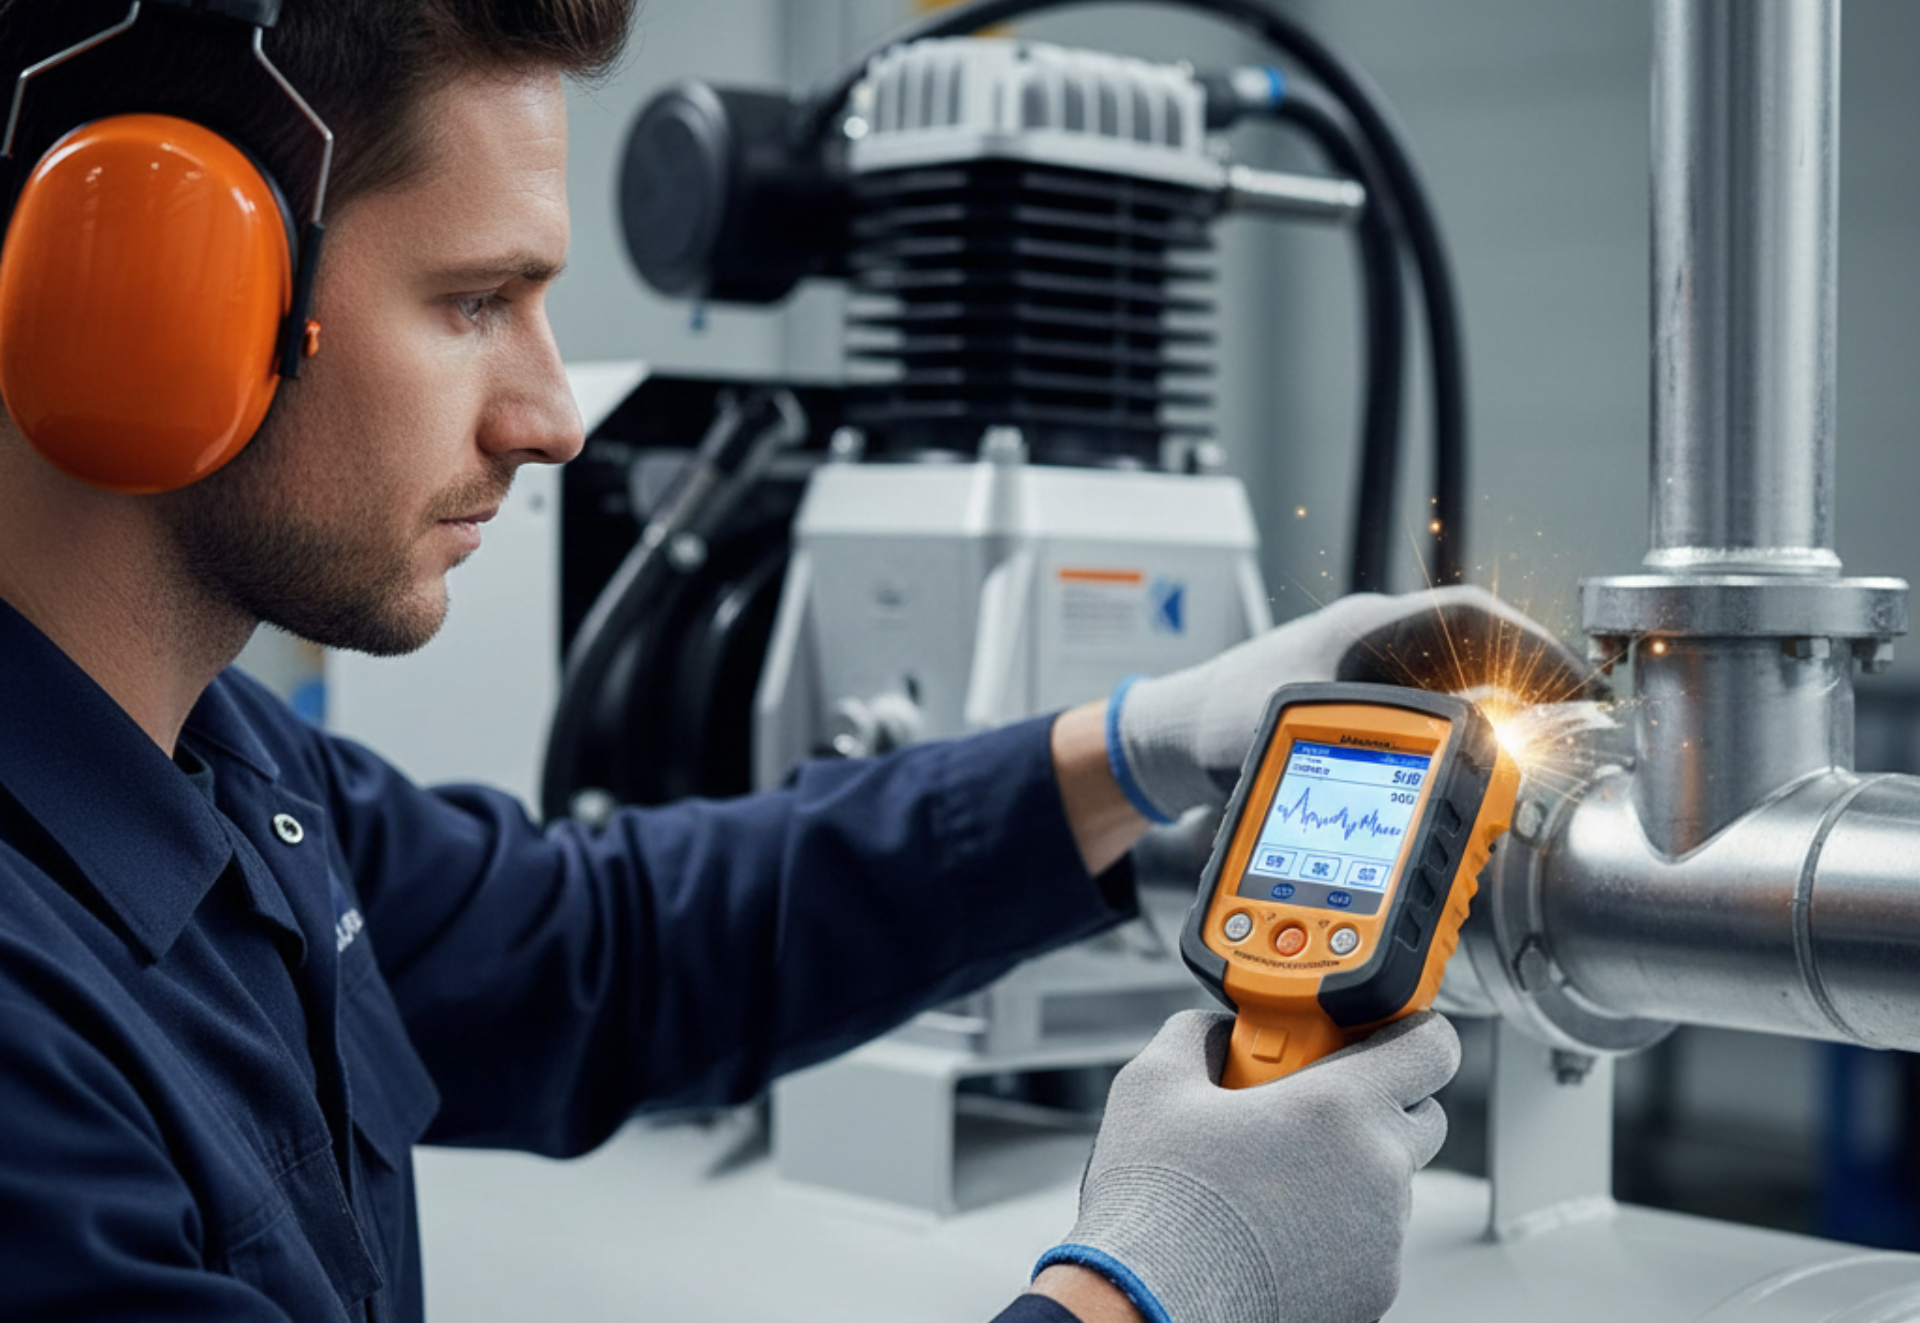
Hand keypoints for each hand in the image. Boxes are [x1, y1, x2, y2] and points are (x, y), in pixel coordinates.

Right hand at [1037, 1010, 1459, 1322]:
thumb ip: (1200, 1033)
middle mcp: (1378, 1173)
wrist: (1147, 1305)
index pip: (1430, 1048)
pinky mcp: (1372, 1290)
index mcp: (1339, 1108)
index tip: (1383, 1033)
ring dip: (1350, 1170)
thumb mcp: (1154, 1083)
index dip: (1411, 1032)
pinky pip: (1372, 1241)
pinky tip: (1276, 1228)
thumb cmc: (1156, 1205)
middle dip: (1373, 1102)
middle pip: (1419, 1115)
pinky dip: (1338, 1229)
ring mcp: (1381, 1239)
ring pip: (1391, 1184)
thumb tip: (1218, 1032)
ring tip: (1274, 1178)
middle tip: (1310, 1105)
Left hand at [1109, 585, 1601, 821]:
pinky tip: (1489, 769)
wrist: (1167, 740)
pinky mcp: (1362, 706)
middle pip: (1478, 648)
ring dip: (1506, 708)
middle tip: (1581, 724)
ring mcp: (1369, 673)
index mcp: (1361, 632)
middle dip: (1535, 678)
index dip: (1533, 646)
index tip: (1580, 684)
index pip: (1469, 617)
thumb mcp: (1293, 737)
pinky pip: (1434, 710)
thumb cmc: (1213, 723)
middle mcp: (1371, 644)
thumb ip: (1371, 747)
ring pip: (1460, 680)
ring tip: (1548, 750)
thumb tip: (1450, 768)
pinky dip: (1470, 733)